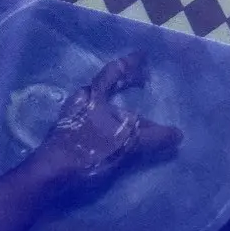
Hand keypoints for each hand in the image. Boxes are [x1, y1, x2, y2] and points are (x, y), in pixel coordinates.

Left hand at [28, 52, 181, 194]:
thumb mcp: (125, 142)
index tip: (143, 56)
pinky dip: (112, 123)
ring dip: (119, 107)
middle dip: (125, 85)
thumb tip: (178, 134)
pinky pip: (97, 122)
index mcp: (93, 96)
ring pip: (101, 106)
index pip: (114, 72)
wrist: (51, 174)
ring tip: (136, 116)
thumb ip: (152, 137)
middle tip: (142, 83)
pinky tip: (120, 135)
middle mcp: (81, 102)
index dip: (130, 63)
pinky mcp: (70, 136)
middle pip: (107, 88)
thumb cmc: (87, 150)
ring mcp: (73, 119)